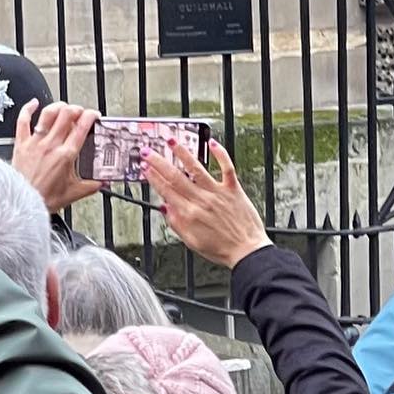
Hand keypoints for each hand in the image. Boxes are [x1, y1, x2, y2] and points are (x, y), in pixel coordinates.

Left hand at [12, 99, 102, 211]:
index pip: (81, 128)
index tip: (94, 115)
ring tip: (64, 106)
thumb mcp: (73, 193)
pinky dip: (28, 108)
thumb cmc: (44, 198)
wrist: (23, 202)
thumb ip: (91, 186)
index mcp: (65, 156)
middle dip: (77, 109)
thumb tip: (103, 182)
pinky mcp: (21, 142)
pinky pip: (23, 120)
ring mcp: (35, 142)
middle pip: (66, 116)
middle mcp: (50, 145)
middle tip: (81, 112)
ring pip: (47, 114)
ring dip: (58, 106)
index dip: (90, 117)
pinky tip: (34, 103)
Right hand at [144, 138, 270, 267]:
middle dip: (158, 162)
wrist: (249, 252)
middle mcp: (202, 200)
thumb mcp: (192, 242)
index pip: (165, 190)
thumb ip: (176, 223)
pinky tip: (211, 143)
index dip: (152, 177)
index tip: (144, 168)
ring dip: (182, 153)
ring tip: (171, 141)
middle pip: (175, 176)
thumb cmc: (223, 249)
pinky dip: (220, 154)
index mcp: (189, 213)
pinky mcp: (233, 189)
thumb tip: (165, 208)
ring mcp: (217, 193)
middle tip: (148, 151)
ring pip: (196, 168)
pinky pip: (226, 168)